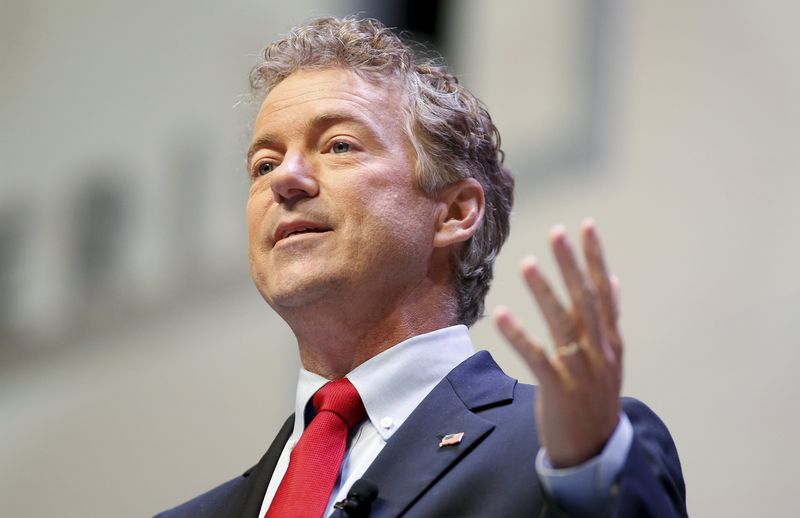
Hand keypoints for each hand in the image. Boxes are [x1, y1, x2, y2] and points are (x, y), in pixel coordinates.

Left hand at [494, 219, 622, 467]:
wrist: (595, 450)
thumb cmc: (597, 397)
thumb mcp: (611, 357)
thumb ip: (609, 319)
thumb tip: (612, 280)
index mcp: (610, 340)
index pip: (603, 291)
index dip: (595, 258)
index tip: (586, 227)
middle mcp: (599, 351)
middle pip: (585, 300)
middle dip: (571, 265)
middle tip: (556, 232)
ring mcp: (581, 370)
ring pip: (563, 324)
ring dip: (545, 292)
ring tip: (527, 263)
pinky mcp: (559, 390)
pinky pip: (538, 358)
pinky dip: (520, 335)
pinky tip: (502, 314)